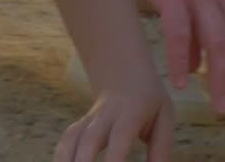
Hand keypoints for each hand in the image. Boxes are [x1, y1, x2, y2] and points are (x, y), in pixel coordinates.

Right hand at [53, 66, 173, 161]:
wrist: (124, 71)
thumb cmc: (148, 100)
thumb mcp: (163, 117)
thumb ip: (161, 148)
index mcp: (131, 112)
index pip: (121, 136)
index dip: (115, 160)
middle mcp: (105, 116)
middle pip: (89, 139)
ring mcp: (88, 120)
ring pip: (71, 139)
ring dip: (66, 160)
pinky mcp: (77, 127)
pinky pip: (65, 142)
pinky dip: (61, 158)